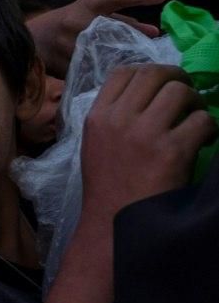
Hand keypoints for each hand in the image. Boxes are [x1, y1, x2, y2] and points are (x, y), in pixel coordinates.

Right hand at [27, 0, 167, 78]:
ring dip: (126, 62)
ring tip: (138, 69)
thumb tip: (155, 32)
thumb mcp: (88, 13)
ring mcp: (70, 45)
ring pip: (109, 56)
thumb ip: (120, 20)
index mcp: (86, 6)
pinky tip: (118, 84)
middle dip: (138, 44)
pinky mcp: (66, 65)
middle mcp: (78, 22)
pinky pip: (95, 73)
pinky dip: (108, 77)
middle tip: (154, 53)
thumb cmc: (66, 23)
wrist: (32, 40)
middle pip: (119, 33)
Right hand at [82, 64, 216, 221]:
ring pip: (179, 91)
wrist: (116, 230)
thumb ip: (112, 116)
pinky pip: (201, 120)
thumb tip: (144, 93)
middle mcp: (120, 119)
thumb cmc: (108, 188)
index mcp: (98, 116)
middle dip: (176, 78)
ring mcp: (146, 133)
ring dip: (195, 101)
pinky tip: (207, 138)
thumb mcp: (95, 143)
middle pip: (153, 74)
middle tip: (187, 94)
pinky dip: (209, 126)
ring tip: (197, 117)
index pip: (124, 72)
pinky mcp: (172, 151)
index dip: (147, 72)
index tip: (161, 84)